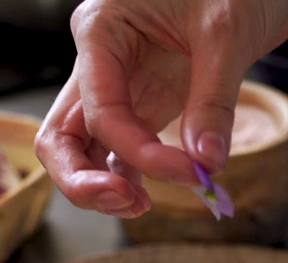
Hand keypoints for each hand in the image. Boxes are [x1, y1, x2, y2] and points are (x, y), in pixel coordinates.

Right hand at [34, 0, 287, 216]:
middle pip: (61, 137)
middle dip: (84, 181)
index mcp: (101, 29)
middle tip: (128, 204)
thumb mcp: (227, 32)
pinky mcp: (139, 104)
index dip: (139, 152)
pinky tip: (157, 193)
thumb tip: (208, 161)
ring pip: (80, 151)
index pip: (100, 112)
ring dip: (101, 187)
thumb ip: (213, 100)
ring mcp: (115, 87)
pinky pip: (117, 151)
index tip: (190, 172)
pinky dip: (132, 176)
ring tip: (141, 207)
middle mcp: (97, 61)